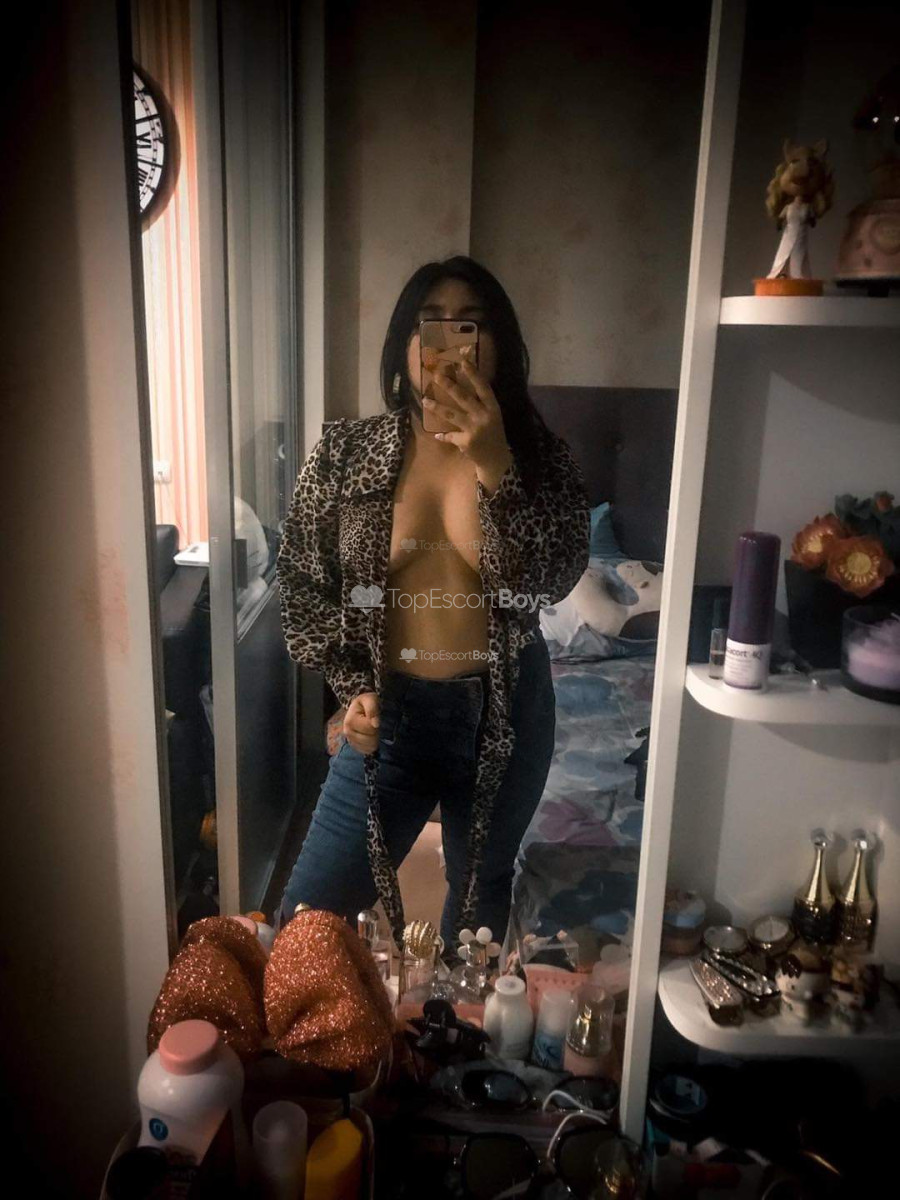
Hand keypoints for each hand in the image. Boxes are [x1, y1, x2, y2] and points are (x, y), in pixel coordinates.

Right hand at [343, 692, 379, 753]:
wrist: (359, 707)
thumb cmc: (366, 702)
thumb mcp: (370, 699)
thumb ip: (372, 709)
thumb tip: (376, 724)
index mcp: (350, 721)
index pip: (370, 729)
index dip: (377, 723)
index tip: (375, 716)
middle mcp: (348, 733)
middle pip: (370, 740)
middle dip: (376, 732)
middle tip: (374, 723)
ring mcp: (350, 741)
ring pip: (370, 747)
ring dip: (375, 739)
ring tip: (372, 729)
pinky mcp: (355, 746)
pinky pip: (367, 751)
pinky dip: (372, 745)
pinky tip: (371, 736)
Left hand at [423, 360, 512, 477]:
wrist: (495, 459)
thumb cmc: (492, 433)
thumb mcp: (492, 416)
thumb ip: (480, 403)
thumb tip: (459, 387)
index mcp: (493, 408)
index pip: (483, 387)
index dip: (473, 374)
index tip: (463, 361)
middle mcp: (484, 416)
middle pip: (463, 398)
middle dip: (449, 385)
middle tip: (437, 376)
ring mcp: (474, 429)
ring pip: (451, 415)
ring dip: (436, 407)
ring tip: (425, 400)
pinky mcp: (466, 442)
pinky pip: (450, 435)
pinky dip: (443, 435)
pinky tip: (437, 434)